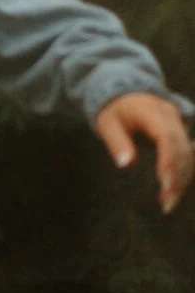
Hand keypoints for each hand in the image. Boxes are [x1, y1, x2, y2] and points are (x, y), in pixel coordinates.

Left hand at [95, 92, 192, 213]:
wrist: (122, 89)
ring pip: (188, 153)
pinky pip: (187, 153)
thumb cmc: (113, 109)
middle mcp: (170, 115)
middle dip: (177, 176)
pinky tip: (174, 190)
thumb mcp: (106, 122)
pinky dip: (182, 171)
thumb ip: (116, 141)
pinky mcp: (179, 130)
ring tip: (168, 202)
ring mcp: (177, 122)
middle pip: (182, 148)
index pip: (166, 137)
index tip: (164, 184)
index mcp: (151, 111)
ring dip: (182, 178)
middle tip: (166, 202)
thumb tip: (126, 164)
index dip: (168, 161)